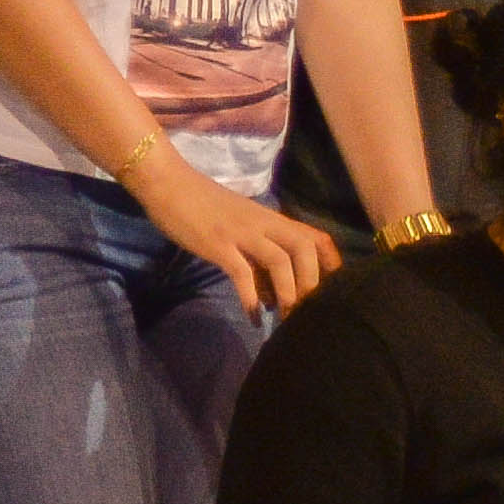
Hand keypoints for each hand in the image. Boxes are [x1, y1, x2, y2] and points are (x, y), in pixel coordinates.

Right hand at [136, 161, 337, 318]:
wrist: (169, 184)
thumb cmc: (203, 205)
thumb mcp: (240, 225)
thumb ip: (258, 254)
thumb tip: (271, 294)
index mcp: (271, 218)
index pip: (314, 236)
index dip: (330, 262)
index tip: (334, 290)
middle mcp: (262, 224)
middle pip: (304, 248)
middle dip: (312, 281)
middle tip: (309, 311)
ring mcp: (241, 233)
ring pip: (279, 261)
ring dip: (287, 293)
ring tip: (286, 319)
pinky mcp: (218, 244)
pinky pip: (242, 274)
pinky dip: (251, 299)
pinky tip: (253, 318)